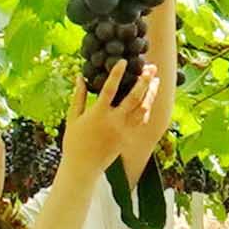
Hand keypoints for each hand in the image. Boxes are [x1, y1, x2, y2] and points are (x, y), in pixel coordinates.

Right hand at [75, 8, 178, 172]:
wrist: (83, 167)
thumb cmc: (74, 141)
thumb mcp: (73, 118)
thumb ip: (79, 96)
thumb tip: (81, 77)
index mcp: (98, 114)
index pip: (110, 89)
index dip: (117, 74)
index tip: (124, 61)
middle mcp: (114, 121)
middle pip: (134, 98)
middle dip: (145, 81)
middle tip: (151, 68)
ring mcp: (124, 130)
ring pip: (143, 109)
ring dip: (151, 94)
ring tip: (155, 81)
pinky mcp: (128, 138)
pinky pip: (142, 121)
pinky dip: (147, 109)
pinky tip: (149, 100)